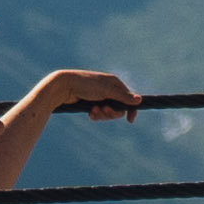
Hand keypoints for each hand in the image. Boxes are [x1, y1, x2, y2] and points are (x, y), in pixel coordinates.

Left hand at [23, 65, 142, 124]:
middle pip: (119, 108)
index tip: (130, 120)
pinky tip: (90, 113)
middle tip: (104, 111)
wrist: (64, 86)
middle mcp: (108, 89)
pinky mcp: (91, 103)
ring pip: (108, 112)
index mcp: (114, 83)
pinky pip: (99, 114)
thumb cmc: (85, 85)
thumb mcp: (105, 91)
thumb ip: (122, 97)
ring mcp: (100, 97)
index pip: (129, 97)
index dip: (131, 109)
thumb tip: (140, 100)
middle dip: (111, 113)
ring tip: (94, 111)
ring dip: (102, 115)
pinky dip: (96, 115)